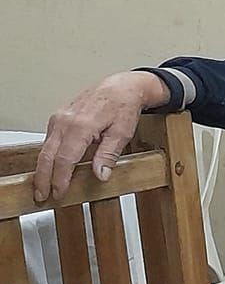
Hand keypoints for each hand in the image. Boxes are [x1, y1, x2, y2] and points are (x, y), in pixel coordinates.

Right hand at [34, 71, 168, 202]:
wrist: (120, 87)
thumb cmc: (123, 106)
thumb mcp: (122, 132)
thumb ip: (109, 155)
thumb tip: (100, 175)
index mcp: (81, 125)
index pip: (65, 158)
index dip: (60, 178)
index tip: (59, 193)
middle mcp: (65, 121)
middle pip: (48, 155)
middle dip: (43, 178)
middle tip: (43, 196)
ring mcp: (59, 118)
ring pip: (45, 148)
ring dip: (42, 169)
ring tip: (44, 187)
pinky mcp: (58, 118)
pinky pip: (49, 141)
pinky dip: (47, 157)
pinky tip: (50, 169)